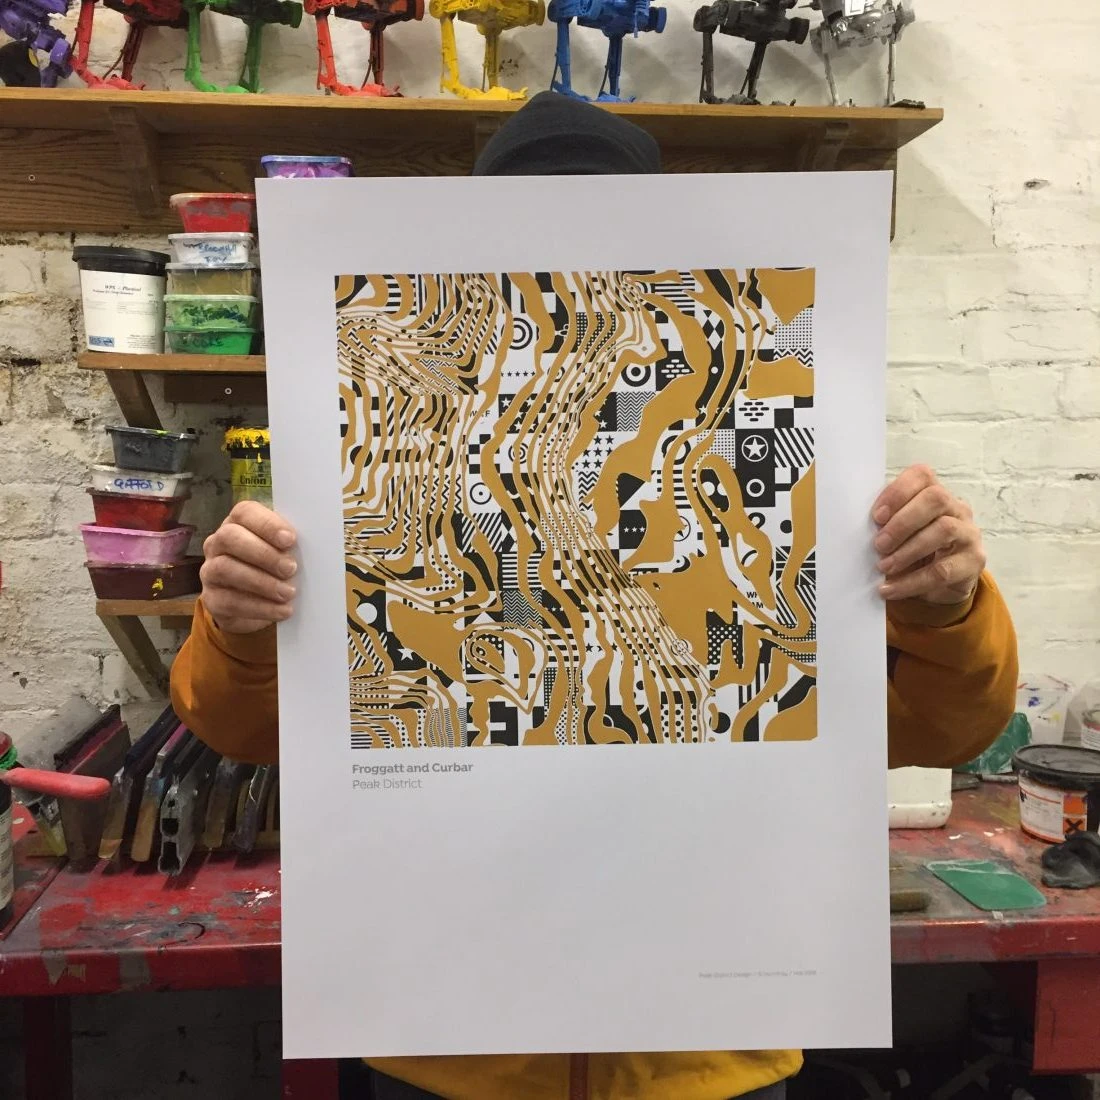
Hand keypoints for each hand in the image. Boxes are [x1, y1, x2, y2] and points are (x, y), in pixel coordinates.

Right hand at [200, 501, 297, 633]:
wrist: (257, 605)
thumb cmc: (275, 569)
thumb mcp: (286, 553)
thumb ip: (292, 546)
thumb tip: (315, 547)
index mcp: (238, 523)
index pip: (245, 512)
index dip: (267, 524)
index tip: (290, 540)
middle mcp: (218, 543)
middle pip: (230, 537)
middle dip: (263, 553)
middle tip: (291, 568)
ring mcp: (210, 570)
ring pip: (225, 569)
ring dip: (261, 582)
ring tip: (288, 593)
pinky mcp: (212, 598)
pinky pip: (229, 601)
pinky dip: (259, 607)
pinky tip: (282, 610)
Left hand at [871, 465, 985, 604]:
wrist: (945, 582)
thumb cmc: (915, 549)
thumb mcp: (900, 533)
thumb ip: (886, 524)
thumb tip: (858, 530)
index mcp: (935, 494)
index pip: (922, 476)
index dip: (897, 492)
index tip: (876, 516)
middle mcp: (957, 508)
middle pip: (935, 499)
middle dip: (902, 522)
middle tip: (879, 544)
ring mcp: (969, 533)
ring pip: (944, 530)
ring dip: (907, 551)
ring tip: (884, 567)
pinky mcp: (973, 561)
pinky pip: (943, 570)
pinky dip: (912, 581)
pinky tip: (891, 589)